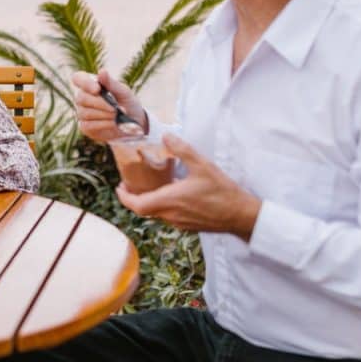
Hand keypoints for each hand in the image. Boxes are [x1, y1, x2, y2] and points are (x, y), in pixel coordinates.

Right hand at [72, 68, 145, 142]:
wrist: (134, 125)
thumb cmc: (128, 104)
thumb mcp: (124, 92)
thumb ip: (112, 83)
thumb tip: (101, 71)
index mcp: (91, 84)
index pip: (78, 78)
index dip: (85, 83)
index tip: (97, 89)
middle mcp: (83, 97)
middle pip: (81, 98)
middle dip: (100, 103)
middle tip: (115, 108)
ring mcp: (82, 112)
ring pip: (84, 112)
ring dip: (103, 114)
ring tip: (116, 115)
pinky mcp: (85, 127)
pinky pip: (88, 125)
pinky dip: (102, 123)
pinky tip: (113, 123)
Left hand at [116, 134, 261, 240]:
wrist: (241, 215)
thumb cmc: (222, 192)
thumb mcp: (202, 165)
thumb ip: (182, 149)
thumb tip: (165, 136)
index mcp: (169, 201)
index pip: (137, 205)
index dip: (124, 198)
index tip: (119, 187)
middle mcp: (171, 215)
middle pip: (143, 210)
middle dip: (133, 198)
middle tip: (129, 185)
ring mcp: (180, 223)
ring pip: (156, 214)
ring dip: (148, 202)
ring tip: (147, 187)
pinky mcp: (188, 226)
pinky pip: (168, 216)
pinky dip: (161, 206)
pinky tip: (170, 194)